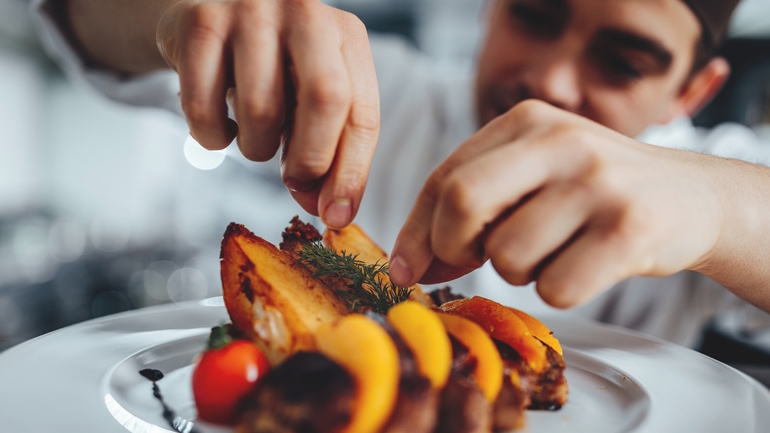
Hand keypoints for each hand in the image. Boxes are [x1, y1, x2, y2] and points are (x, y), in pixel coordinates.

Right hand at [157, 0, 378, 227]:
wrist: (207, 13)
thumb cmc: (271, 68)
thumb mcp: (309, 104)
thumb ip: (326, 153)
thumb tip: (330, 212)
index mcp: (346, 35)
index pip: (362, 113)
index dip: (352, 173)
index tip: (336, 217)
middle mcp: (306, 14)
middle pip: (324, 99)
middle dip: (310, 159)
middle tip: (294, 181)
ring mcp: (252, 11)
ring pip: (261, 110)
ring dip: (255, 148)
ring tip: (253, 136)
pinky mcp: (200, 22)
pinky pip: (204, 107)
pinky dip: (212, 136)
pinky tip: (219, 125)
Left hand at [389, 100, 724, 307]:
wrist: (690, 196)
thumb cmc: (594, 191)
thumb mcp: (533, 175)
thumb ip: (475, 206)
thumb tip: (414, 265)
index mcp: (526, 121)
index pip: (444, 177)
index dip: (415, 230)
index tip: (406, 268)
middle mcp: (561, 141)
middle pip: (462, 201)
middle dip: (451, 247)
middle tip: (471, 261)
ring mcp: (598, 182)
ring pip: (508, 256)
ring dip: (517, 272)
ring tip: (552, 252)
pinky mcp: (629, 229)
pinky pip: (555, 288)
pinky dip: (558, 291)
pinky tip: (585, 265)